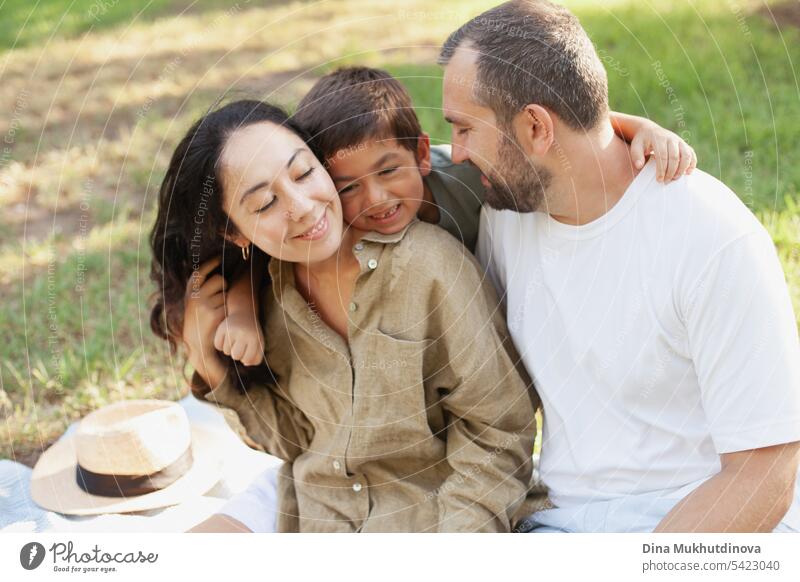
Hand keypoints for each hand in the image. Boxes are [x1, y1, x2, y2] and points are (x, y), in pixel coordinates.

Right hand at [182, 257, 226, 380]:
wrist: (196, 344)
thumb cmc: (197, 320)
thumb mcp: (193, 302)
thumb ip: (200, 288)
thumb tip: (213, 270)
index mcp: (189, 292)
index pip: (200, 271)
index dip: (211, 263)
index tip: (219, 257)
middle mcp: (195, 297)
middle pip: (219, 279)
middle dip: (224, 285)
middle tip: (220, 296)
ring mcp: (204, 305)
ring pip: (225, 293)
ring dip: (225, 300)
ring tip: (217, 311)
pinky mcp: (214, 315)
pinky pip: (228, 305)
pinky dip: (228, 311)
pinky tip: (221, 319)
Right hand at [214, 311, 264, 365]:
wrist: (243, 314)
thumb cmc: (252, 333)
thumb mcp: (259, 344)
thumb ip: (256, 358)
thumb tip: (245, 364)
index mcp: (254, 338)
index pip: (247, 359)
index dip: (246, 359)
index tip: (247, 352)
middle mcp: (243, 334)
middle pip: (235, 356)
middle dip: (237, 354)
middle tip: (239, 347)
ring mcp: (232, 331)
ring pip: (226, 351)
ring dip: (229, 349)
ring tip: (234, 340)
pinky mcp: (221, 329)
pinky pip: (218, 346)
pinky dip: (221, 345)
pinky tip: (226, 339)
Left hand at [629, 123, 696, 182]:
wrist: (649, 130)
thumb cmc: (642, 141)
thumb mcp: (635, 146)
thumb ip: (636, 155)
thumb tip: (639, 166)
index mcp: (659, 138)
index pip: (662, 156)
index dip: (662, 169)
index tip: (659, 179)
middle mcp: (671, 138)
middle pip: (675, 157)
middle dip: (671, 171)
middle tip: (666, 181)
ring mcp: (679, 140)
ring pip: (686, 155)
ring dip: (682, 168)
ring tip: (675, 178)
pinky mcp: (684, 144)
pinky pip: (691, 153)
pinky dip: (692, 163)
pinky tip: (688, 173)